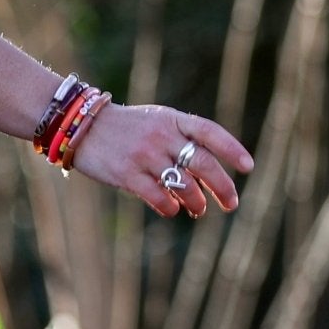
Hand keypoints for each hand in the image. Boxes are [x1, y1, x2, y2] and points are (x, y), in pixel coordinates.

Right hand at [69, 102, 254, 218]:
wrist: (80, 126)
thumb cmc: (124, 128)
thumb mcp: (154, 121)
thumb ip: (180, 137)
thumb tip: (209, 172)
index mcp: (171, 119)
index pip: (210, 132)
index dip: (232, 150)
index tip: (248, 168)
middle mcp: (160, 135)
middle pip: (203, 163)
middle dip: (222, 186)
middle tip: (232, 203)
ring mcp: (143, 155)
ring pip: (183, 184)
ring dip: (197, 201)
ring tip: (199, 210)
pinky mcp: (126, 174)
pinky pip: (158, 196)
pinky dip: (170, 207)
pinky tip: (172, 210)